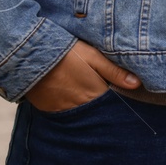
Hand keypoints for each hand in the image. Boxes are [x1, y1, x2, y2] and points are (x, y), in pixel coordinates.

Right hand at [24, 40, 139, 112]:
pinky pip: (63, 112)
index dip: (115, 97)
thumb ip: (115, 72)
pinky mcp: (47, 109)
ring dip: (84, 104)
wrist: (28, 54)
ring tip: (82, 90)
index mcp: (93, 94)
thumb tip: (137, 84)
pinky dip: (68, 105)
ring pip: (80, 112)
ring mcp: (61, 111)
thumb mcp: (93, 57)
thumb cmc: (65, 52)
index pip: (111, 104)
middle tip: (99, 90)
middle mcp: (78, 108)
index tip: (118, 92)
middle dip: (101, 104)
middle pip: (96, 110)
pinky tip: (68, 92)